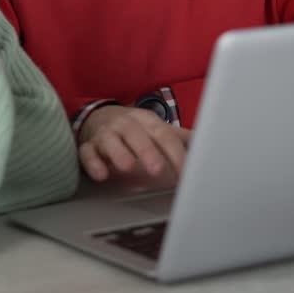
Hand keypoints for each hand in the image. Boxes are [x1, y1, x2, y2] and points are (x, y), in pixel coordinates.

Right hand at [77, 105, 191, 182]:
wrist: (97, 118)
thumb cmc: (134, 129)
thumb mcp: (156, 129)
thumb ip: (179, 138)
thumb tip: (206, 143)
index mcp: (145, 120)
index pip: (163, 134)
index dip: (175, 153)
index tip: (186, 172)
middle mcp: (124, 124)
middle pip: (135, 134)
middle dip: (146, 151)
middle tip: (157, 169)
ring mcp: (104, 134)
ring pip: (110, 141)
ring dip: (119, 153)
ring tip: (127, 166)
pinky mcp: (88, 146)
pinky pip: (87, 153)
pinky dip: (92, 163)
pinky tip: (101, 174)